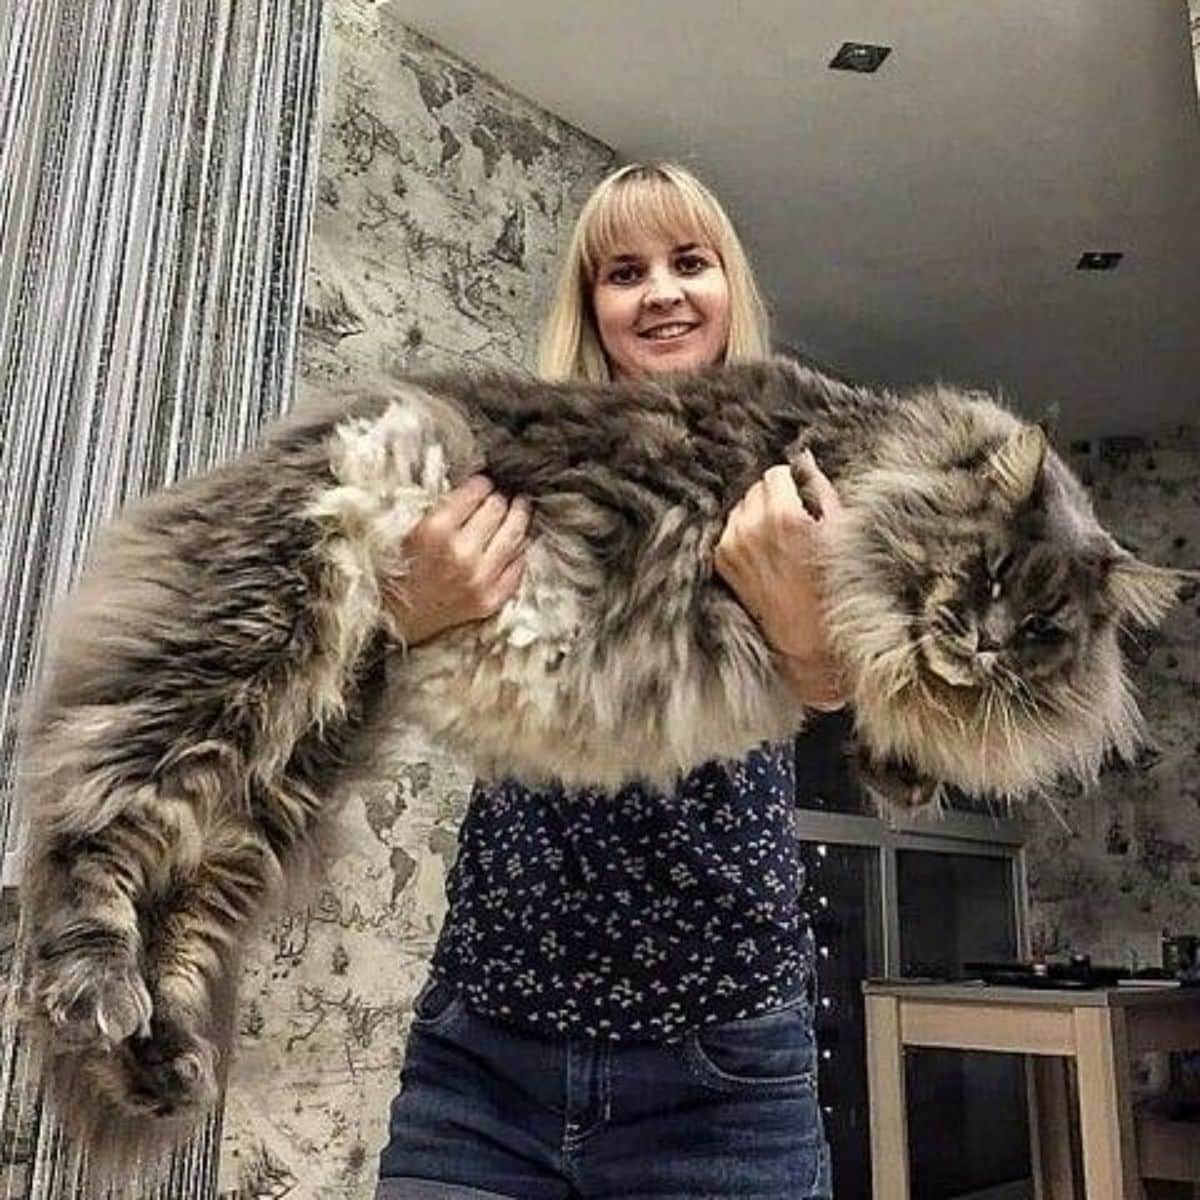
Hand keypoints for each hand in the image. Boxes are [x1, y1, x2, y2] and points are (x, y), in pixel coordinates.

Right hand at [381, 475, 530, 645]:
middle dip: (500, 498)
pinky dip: (518, 552)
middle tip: (501, 495)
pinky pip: (518, 568)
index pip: (475, 492)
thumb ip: (441, 507)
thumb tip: (475, 487)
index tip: (484, 483)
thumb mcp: (409, 530)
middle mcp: (462, 554)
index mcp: (435, 531)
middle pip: (498, 509)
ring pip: (515, 535)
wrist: (395, 619)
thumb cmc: (396, 571)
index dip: (482, 483)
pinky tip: (516, 543)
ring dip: (519, 517)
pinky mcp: (491, 600)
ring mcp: (480, 579)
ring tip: (520, 508)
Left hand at [714, 452, 846, 709]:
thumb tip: (804, 459)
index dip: (791, 482)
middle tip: (791, 519)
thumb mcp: (839, 532)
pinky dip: (743, 533)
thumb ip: (819, 488)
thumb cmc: (831, 586)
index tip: (800, 495)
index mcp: (783, 516)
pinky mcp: (722, 561)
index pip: (775, 473)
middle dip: (773, 497)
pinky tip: (763, 552)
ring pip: (740, 507)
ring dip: (756, 514)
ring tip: (777, 539)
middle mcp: (751, 528)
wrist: (805, 638)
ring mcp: (732, 545)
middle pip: (755, 487)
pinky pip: (729, 529)